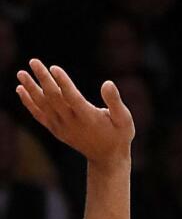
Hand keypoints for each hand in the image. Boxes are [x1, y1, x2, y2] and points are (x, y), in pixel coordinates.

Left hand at [16, 59, 134, 167]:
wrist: (107, 157)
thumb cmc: (118, 135)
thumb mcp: (124, 119)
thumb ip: (115, 101)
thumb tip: (107, 83)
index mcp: (89, 118)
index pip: (72, 98)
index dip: (63, 83)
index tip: (54, 68)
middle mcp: (71, 123)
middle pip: (53, 98)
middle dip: (43, 79)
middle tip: (34, 61)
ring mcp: (61, 127)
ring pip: (42, 105)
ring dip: (31, 88)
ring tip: (21, 73)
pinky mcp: (56, 129)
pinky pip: (38, 114)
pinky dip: (28, 102)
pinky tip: (21, 89)